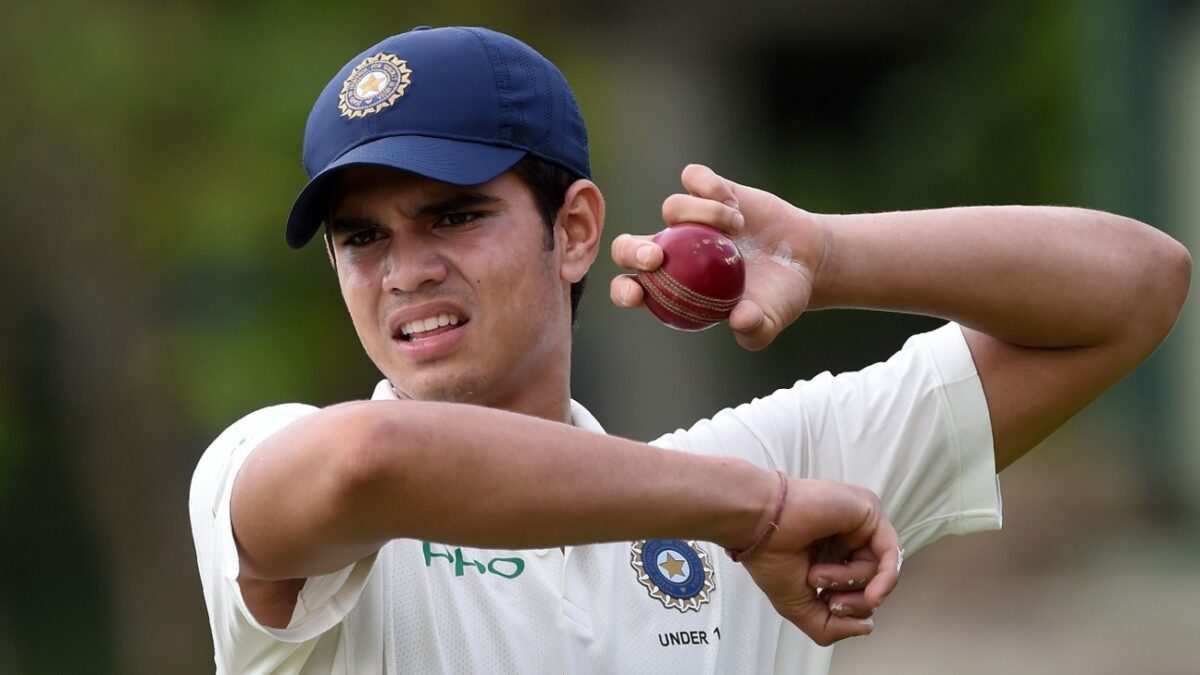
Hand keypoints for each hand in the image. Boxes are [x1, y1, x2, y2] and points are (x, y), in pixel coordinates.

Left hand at [610, 164, 827, 349]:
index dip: (624, 291)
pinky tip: (734, 204)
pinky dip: (710, 187)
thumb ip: (755, 329)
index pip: (630, 289)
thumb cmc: (779, 296)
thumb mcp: (770, 319)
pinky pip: (694, 178)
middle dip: (630, 250)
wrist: (805, 259)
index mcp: (673, 288)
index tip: (639, 293)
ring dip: (702, 214)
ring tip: (737, 228)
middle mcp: (674, 251)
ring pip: (672, 206)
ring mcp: (690, 219)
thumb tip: (740, 320)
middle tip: (656, 257)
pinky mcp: (710, 190)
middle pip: (628, 246)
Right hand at [739, 478, 900, 645]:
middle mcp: (847, 540)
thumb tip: (866, 627)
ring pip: (880, 571)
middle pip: (874, 583)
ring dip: (848, 583)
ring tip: (817, 573)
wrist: (758, 524)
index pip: (859, 591)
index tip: (824, 606)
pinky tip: (873, 595)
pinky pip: (891, 554)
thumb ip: (831, 627)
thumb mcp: (799, 608)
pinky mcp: (868, 511)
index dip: (848, 609)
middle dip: (854, 602)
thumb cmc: (769, 556)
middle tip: (827, 598)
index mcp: (830, 557)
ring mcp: (858, 525)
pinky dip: (885, 580)